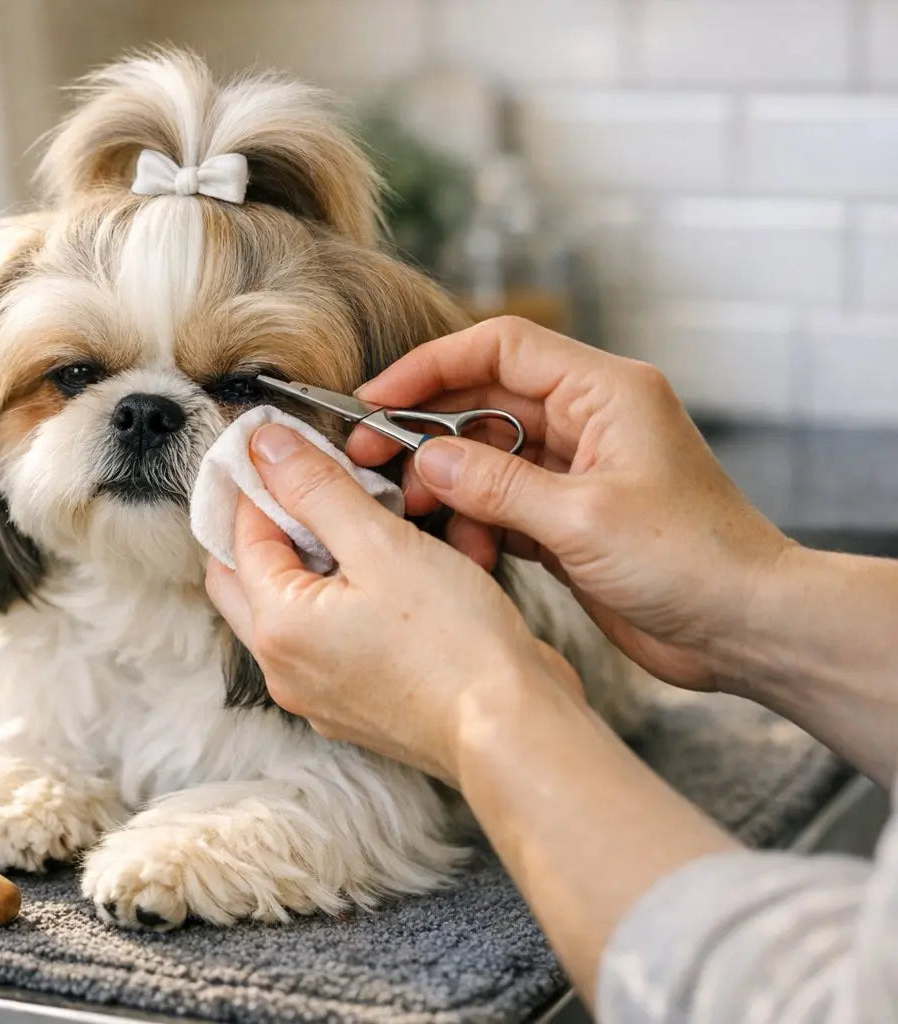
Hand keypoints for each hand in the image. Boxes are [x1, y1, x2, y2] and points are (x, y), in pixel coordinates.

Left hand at [205, 422, 585, 783]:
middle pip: (248, 577)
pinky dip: (342, 601)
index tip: (290, 448)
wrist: (513, 729)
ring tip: (360, 525)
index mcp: (275, 626)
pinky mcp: (354, 706)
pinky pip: (328, 639)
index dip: (263, 483)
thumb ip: (316, 490)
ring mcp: (316, 694)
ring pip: (291, 608)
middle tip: (313, 485)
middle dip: (273, 525)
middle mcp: (283, 668)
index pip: (240, 534)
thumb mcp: (381, 543)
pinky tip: (387, 576)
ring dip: (312, 561)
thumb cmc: (455, 643)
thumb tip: (266, 447)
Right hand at [344, 318, 793, 690]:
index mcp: (605, 392)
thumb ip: (495, 484)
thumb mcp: (581, 520)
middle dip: (425, 430)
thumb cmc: (692, 561)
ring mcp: (577, 470)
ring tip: (419, 518)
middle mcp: (589, 420)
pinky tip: (465, 553)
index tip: (377, 400)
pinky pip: (499, 503)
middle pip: (483, 400)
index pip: (500, 347)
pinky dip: (473, 523)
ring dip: (447, 486)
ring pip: (484, 456)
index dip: (431, 365)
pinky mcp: (567, 518)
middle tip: (369, 459)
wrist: (745, 628)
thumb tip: (425, 459)